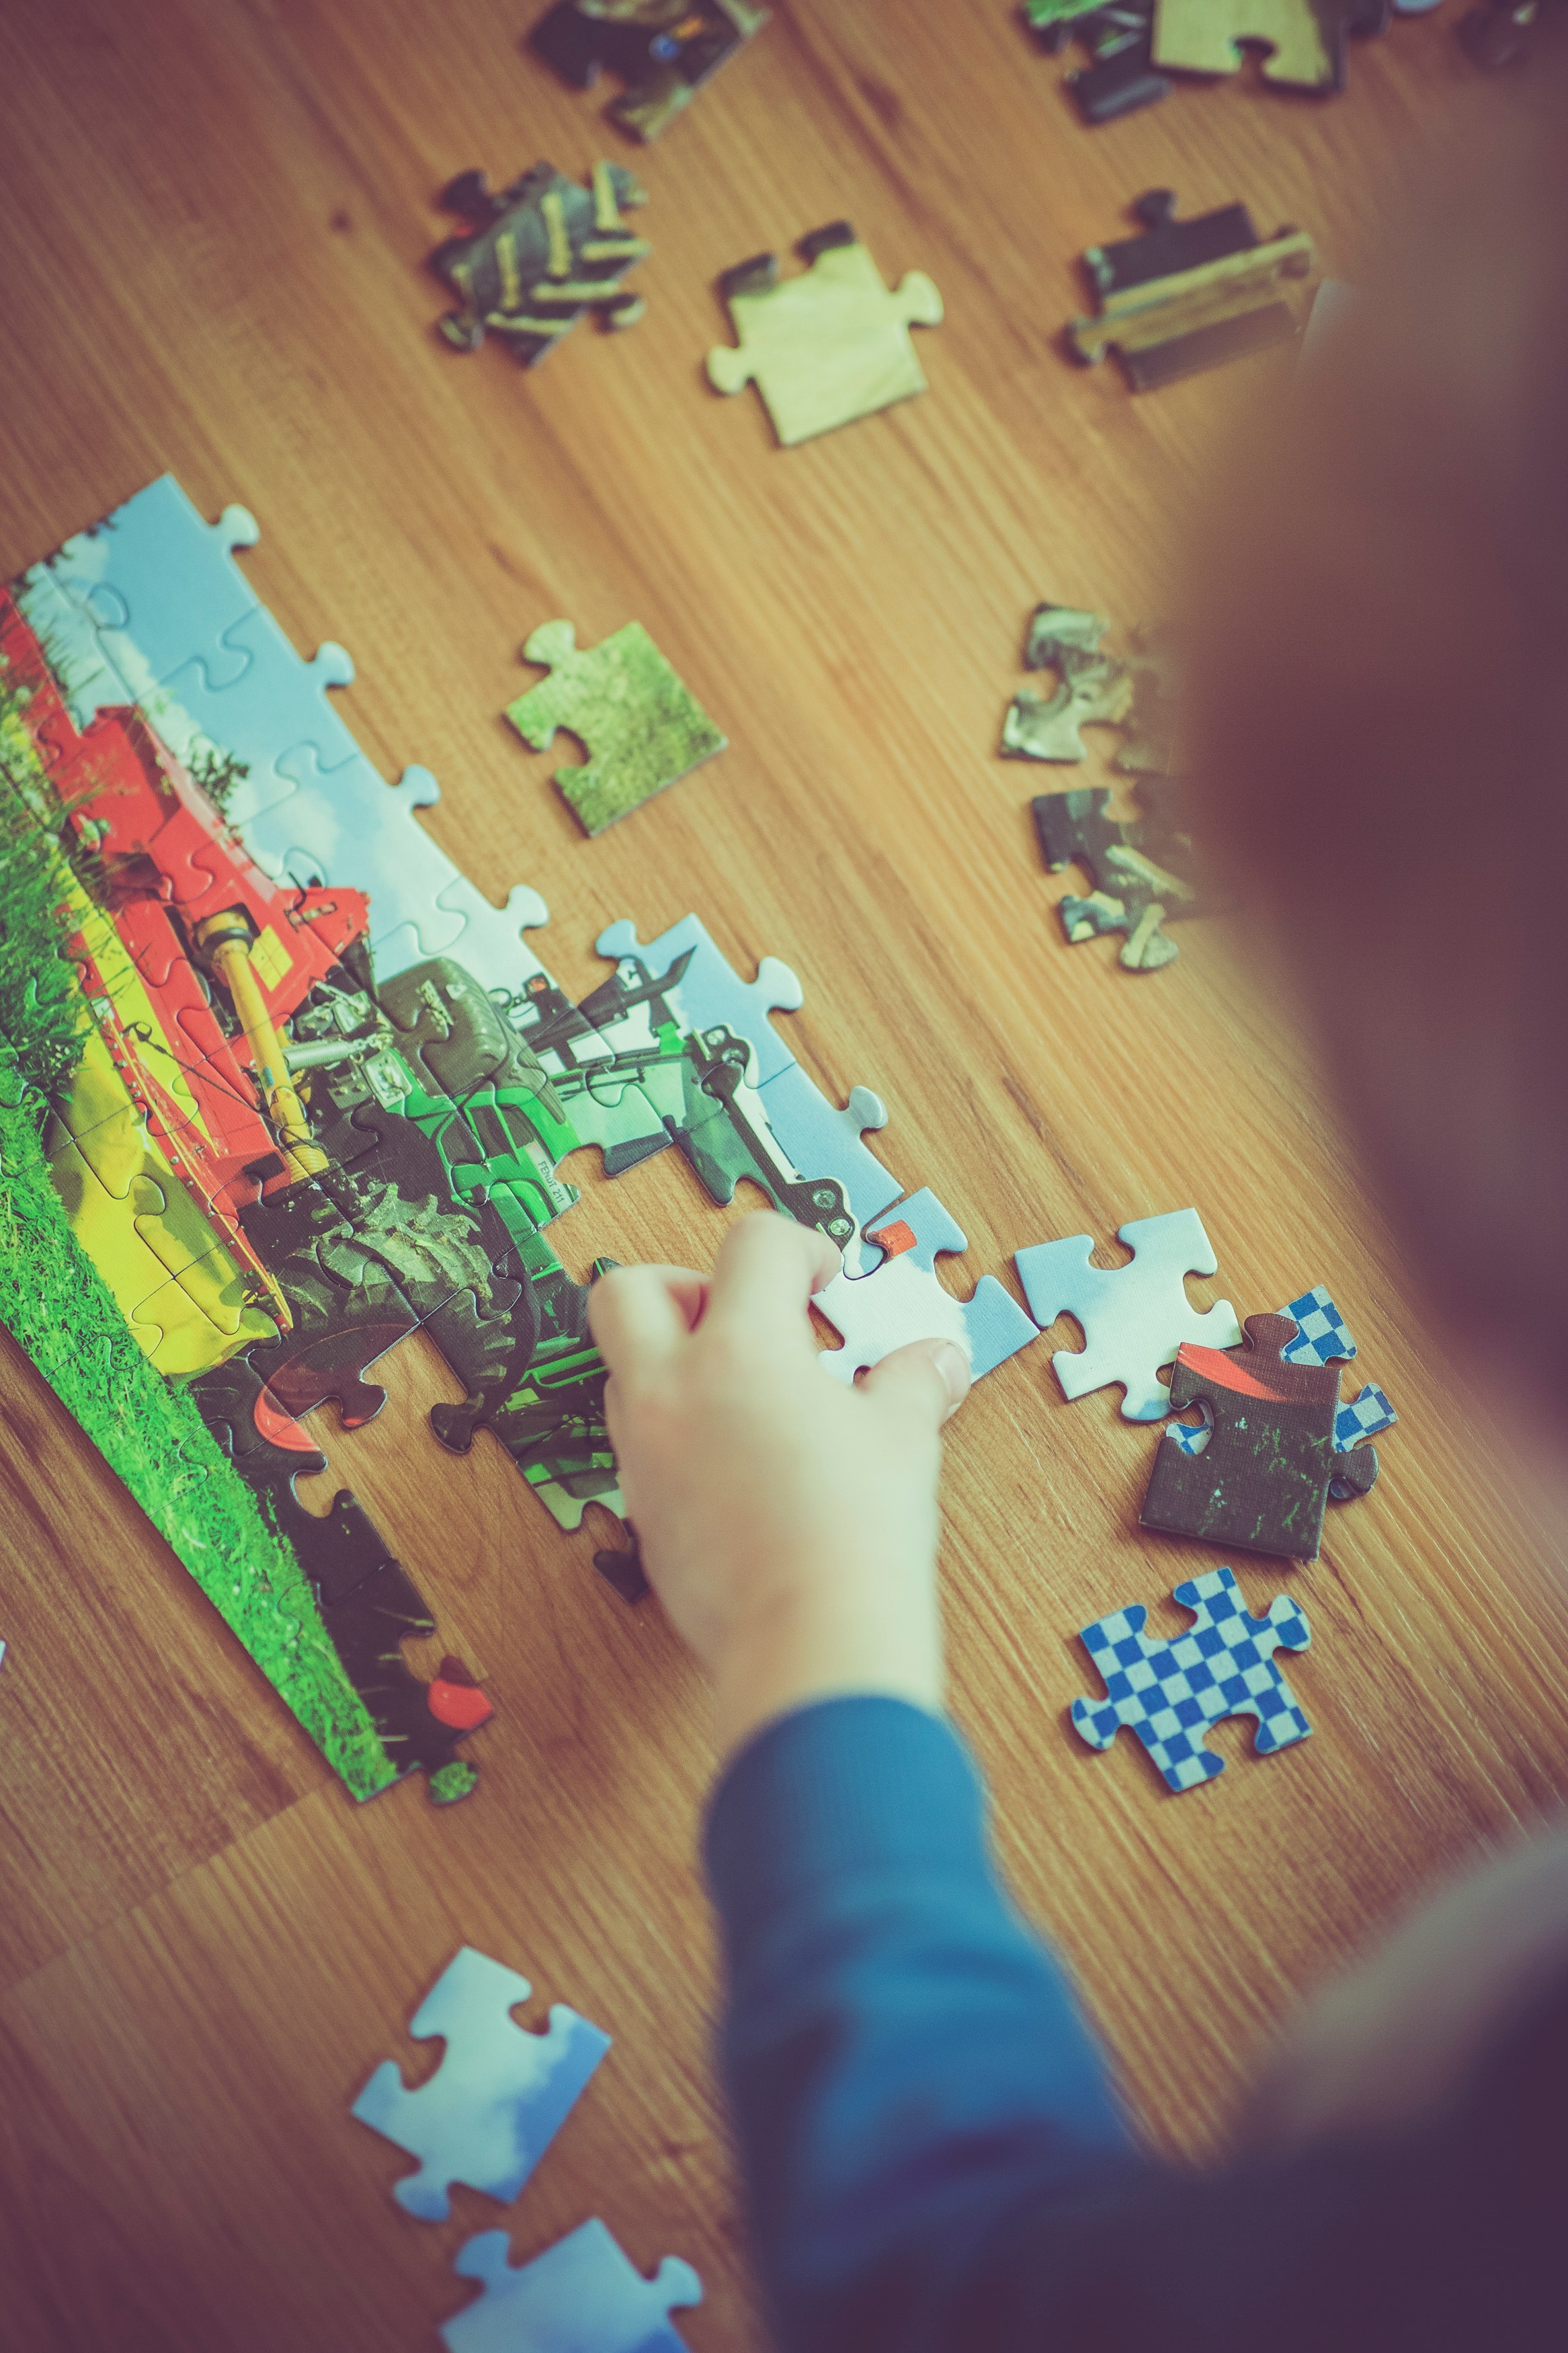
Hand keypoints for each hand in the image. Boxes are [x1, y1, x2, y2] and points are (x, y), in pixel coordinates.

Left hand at [588, 1213, 970, 1757]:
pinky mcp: (641, 1509)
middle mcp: (672, 1390)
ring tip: (752, 1395)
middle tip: (746, 1319)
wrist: (811, 1639)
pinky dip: (677, 1429)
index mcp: (740, 1349)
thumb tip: (935, 1362)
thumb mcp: (901, 1438)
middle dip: (684, 1285)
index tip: (824, 1280)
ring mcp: (645, 1452)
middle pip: (629, 1289)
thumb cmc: (856, 1533)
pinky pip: (639, 1441)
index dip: (799, 1248)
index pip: (752, 1246)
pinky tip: (740, 1460)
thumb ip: (911, 1383)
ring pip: (624, 1368)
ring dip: (676, 1361)